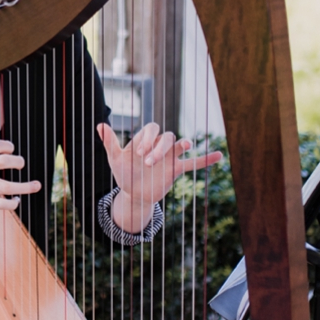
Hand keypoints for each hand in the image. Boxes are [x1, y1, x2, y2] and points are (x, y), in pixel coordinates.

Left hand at [97, 122, 222, 214]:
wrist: (134, 194)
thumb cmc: (124, 173)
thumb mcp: (115, 159)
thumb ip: (110, 143)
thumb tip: (100, 125)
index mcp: (144, 139)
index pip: (150, 130)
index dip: (146, 139)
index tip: (138, 155)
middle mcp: (158, 145)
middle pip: (166, 136)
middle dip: (158, 147)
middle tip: (148, 162)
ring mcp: (169, 156)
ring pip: (178, 144)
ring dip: (178, 146)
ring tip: (184, 145)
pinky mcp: (176, 169)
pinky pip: (194, 162)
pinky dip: (206, 159)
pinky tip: (219, 155)